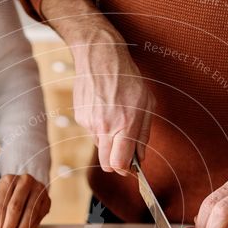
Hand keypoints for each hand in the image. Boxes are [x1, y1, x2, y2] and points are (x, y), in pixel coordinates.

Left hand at [0, 174, 50, 227]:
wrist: (28, 185)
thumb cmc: (11, 194)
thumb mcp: (2, 199)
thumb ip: (1, 216)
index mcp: (9, 180)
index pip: (2, 204)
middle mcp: (25, 181)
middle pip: (16, 208)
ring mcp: (38, 189)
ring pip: (29, 213)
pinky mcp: (47, 199)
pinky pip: (38, 217)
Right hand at [72, 37, 154, 174]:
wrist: (100, 57)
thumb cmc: (128, 78)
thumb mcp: (147, 104)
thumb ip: (144, 134)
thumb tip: (140, 158)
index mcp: (125, 124)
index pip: (119, 164)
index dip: (126, 171)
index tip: (131, 168)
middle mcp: (105, 126)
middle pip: (106, 164)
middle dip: (116, 165)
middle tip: (124, 156)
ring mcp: (90, 123)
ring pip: (100, 147)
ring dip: (109, 141)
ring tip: (116, 119)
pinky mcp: (80, 117)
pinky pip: (92, 132)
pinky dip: (99, 127)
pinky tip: (104, 109)